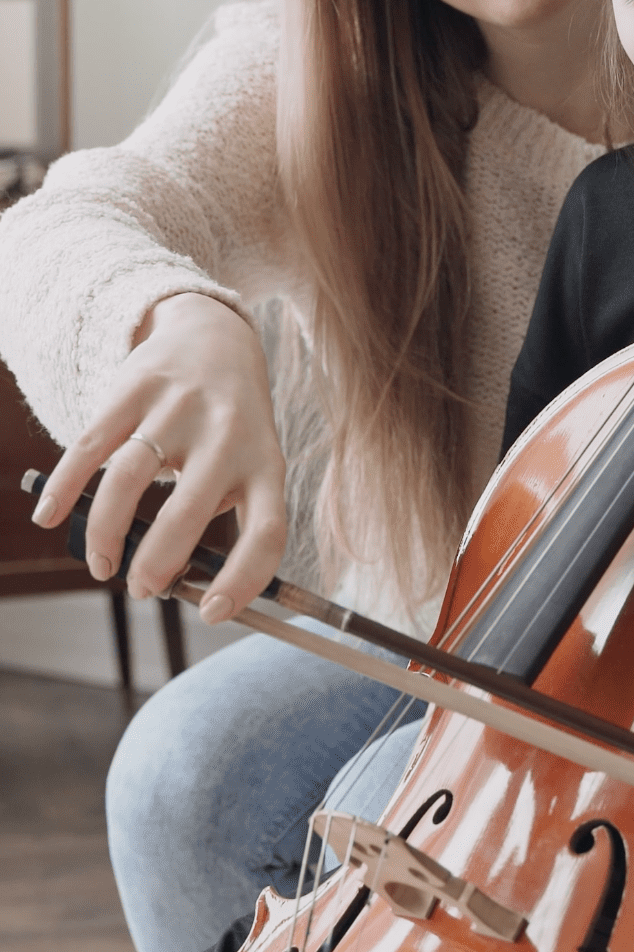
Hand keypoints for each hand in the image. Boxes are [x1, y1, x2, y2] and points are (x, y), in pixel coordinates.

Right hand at [31, 293, 286, 621]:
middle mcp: (228, 436)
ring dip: (105, 532)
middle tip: (139, 588)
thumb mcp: (249, 465)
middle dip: (156, 562)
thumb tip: (166, 576)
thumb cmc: (232, 427)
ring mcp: (180, 409)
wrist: (217, 337)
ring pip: (129, 480)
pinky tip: (48, 516)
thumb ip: (217, 514)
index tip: (211, 613)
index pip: (267, 533)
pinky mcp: (136, 388)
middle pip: (189, 511)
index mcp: (265, 465)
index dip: (243, 580)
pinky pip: (91, 445)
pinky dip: (64, 487)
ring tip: (101, 563)